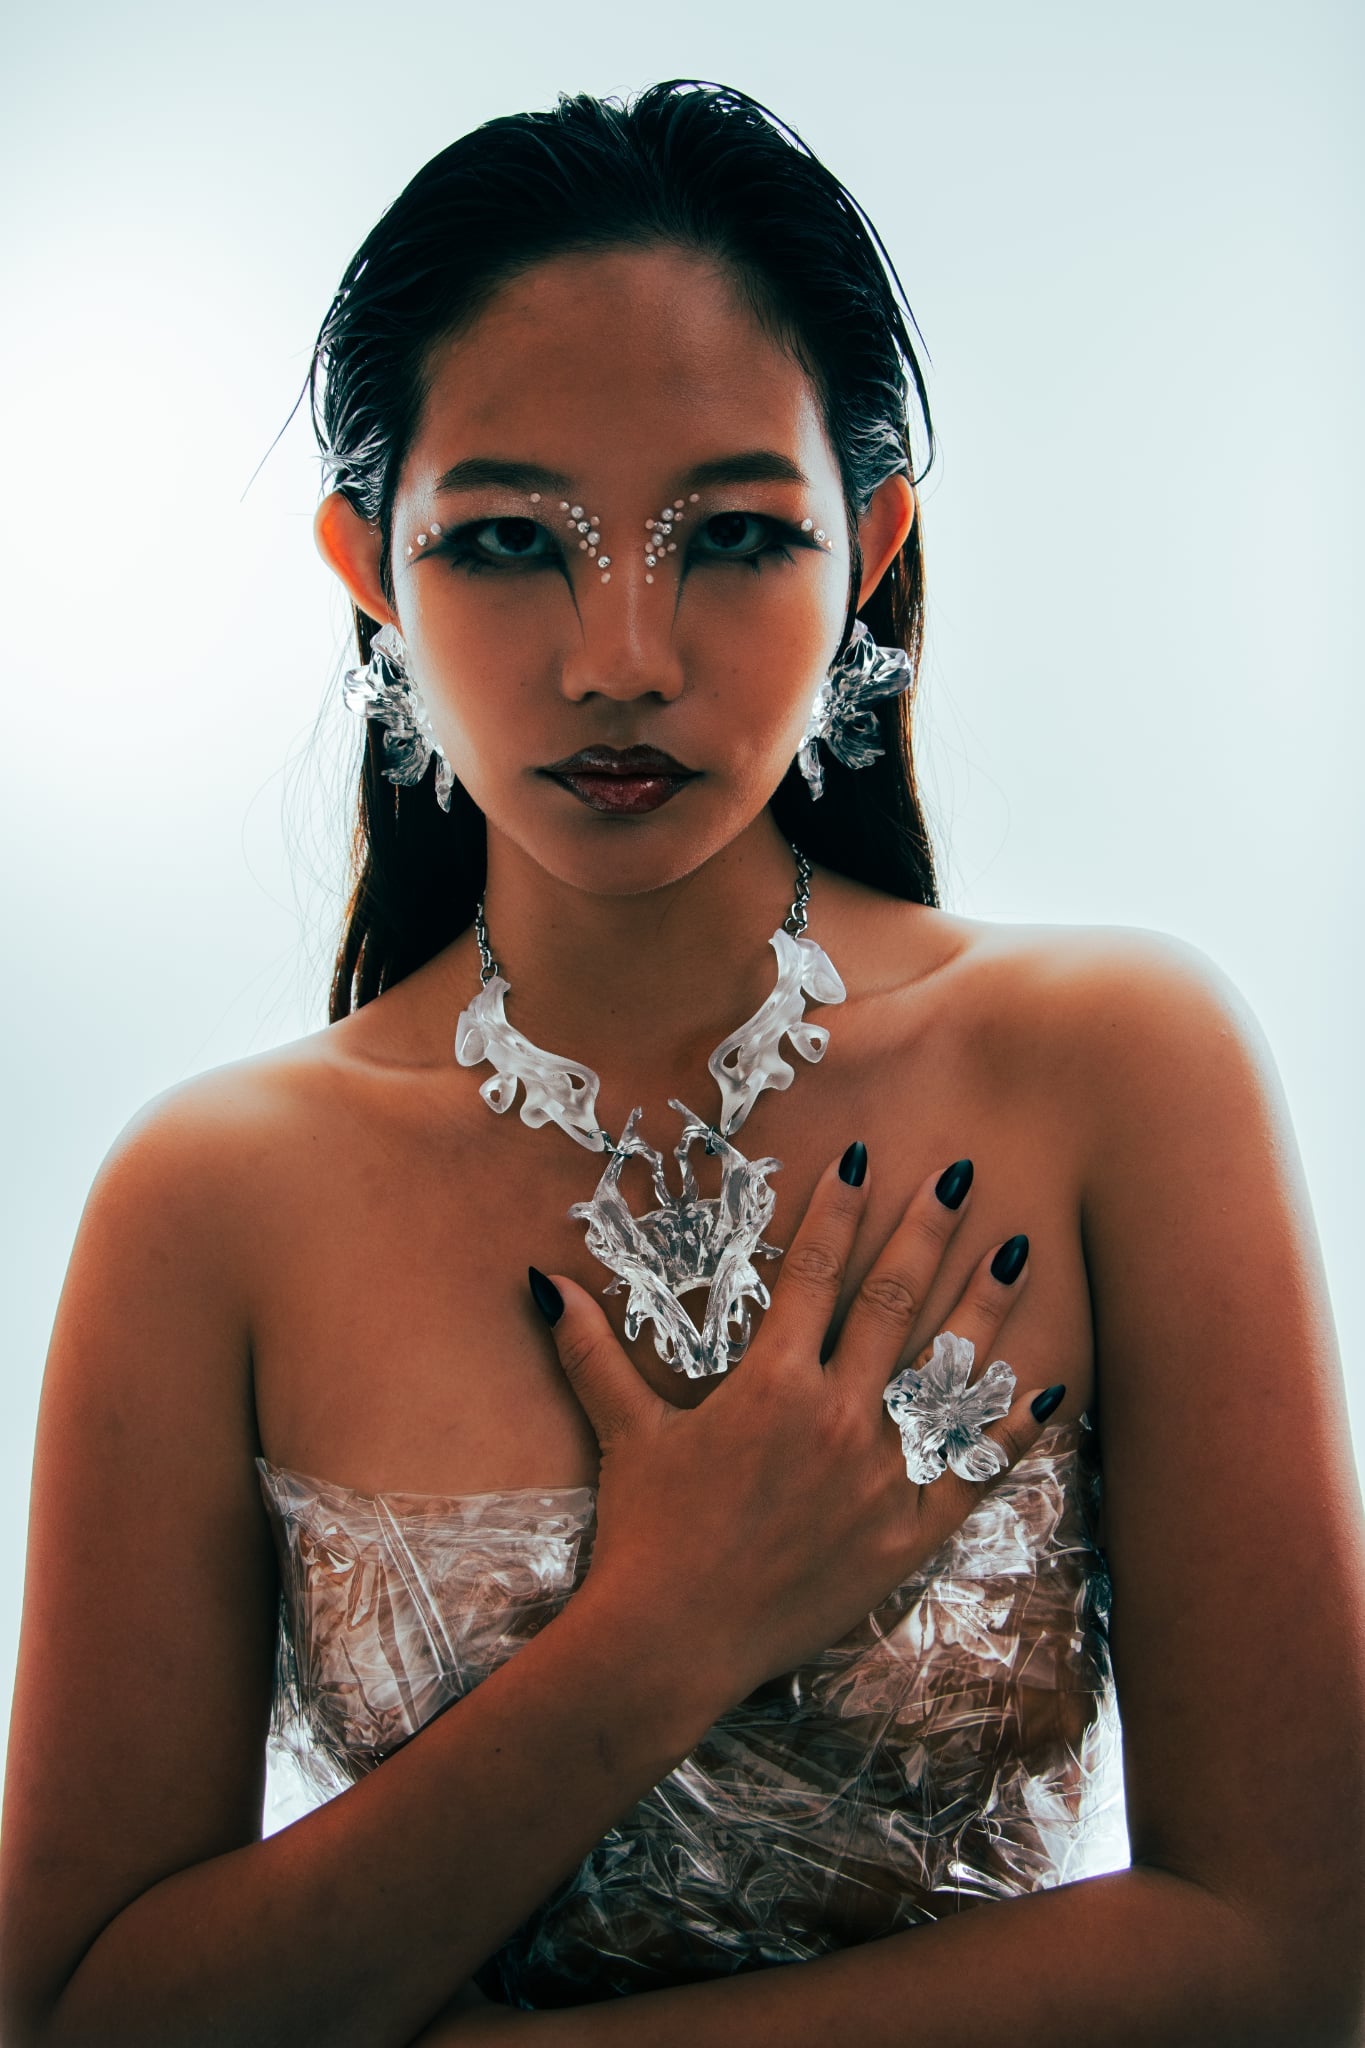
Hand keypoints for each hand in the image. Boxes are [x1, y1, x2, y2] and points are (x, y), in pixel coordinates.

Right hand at [531, 1147, 1059, 1709]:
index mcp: (770, 1383)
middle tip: (962, 1176)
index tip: (865, 1157)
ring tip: (1018, 1250)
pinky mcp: (907, 1534)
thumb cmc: (646, 1535)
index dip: (840, 1208)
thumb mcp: (624, 1433)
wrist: (672, 1644)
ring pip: (947, 1372)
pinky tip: (1048, 1389)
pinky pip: (973, 1471)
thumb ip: (591, 1352)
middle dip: (929, 1231)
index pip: (815, 1271)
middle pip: (895, 1301)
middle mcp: (835, 1416)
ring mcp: (879, 1475)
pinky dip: (1011, 1429)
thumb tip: (540, 1281)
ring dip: (986, 1307)